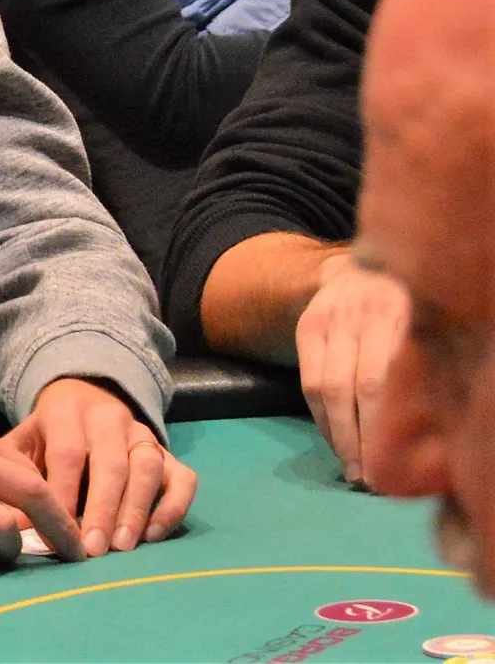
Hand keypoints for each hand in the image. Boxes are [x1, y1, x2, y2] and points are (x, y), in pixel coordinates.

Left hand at [4, 377, 194, 556]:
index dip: (62, 493)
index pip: (67, 452)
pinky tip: (154, 536)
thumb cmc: (48, 435)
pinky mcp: (170, 454)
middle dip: (102, 509)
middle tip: (92, 550)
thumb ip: (17, 476)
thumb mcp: (25, 443)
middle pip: (110, 462)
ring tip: (123, 547)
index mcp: (66, 411)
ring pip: (149, 467)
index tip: (54, 533)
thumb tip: (10, 523)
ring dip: (136, 509)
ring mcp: (144, 435)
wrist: (84, 398)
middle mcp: (110, 418)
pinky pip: (183, 479)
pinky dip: (173, 507)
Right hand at [295, 249, 409, 486]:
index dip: (390, 428)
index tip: (398, 468)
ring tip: (353, 470)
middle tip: (373, 480)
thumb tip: (442, 434)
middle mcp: (368, 314)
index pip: (391, 382)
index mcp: (407, 317)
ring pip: (329, 387)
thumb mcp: (429, 330)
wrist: (362, 268)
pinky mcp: (308, 325)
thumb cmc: (410, 312)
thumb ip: (428, 369)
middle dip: (365, 440)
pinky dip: (321, 417)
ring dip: (340, 436)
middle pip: (361, 388)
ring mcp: (333, 318)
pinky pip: (309, 380)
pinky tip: (336, 440)